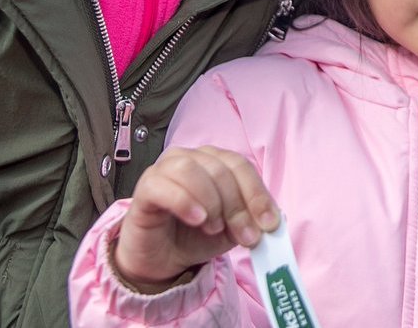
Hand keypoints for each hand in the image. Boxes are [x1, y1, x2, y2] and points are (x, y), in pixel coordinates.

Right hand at [112, 146, 278, 292]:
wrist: (163, 258)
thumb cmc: (196, 236)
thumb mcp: (232, 230)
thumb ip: (251, 220)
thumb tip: (272, 218)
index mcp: (213, 161)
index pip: (240, 165)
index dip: (257, 193)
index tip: (269, 223)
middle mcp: (189, 158)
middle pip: (220, 170)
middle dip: (238, 207)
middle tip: (245, 236)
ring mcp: (164, 170)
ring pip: (191, 170)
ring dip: (211, 202)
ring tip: (214, 228)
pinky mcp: (145, 188)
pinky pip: (163, 185)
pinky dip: (184, 201)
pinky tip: (197, 219)